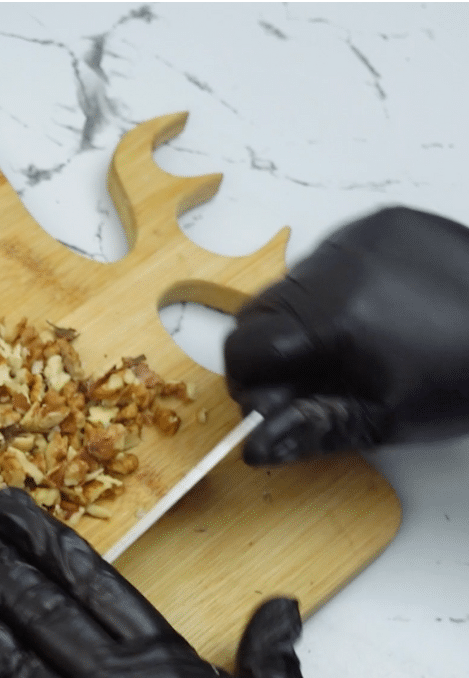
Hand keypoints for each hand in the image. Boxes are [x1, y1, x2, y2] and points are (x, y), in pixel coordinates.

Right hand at [224, 206, 468, 464]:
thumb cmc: (467, 376)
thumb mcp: (388, 419)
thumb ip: (313, 430)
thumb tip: (255, 444)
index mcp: (330, 322)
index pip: (242, 347)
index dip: (250, 381)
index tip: (277, 401)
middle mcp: (334, 268)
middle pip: (256, 312)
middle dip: (273, 349)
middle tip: (316, 377)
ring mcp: (356, 237)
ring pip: (291, 284)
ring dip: (306, 317)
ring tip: (360, 340)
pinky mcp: (381, 221)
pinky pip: (331, 255)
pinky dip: (340, 285)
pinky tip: (380, 307)